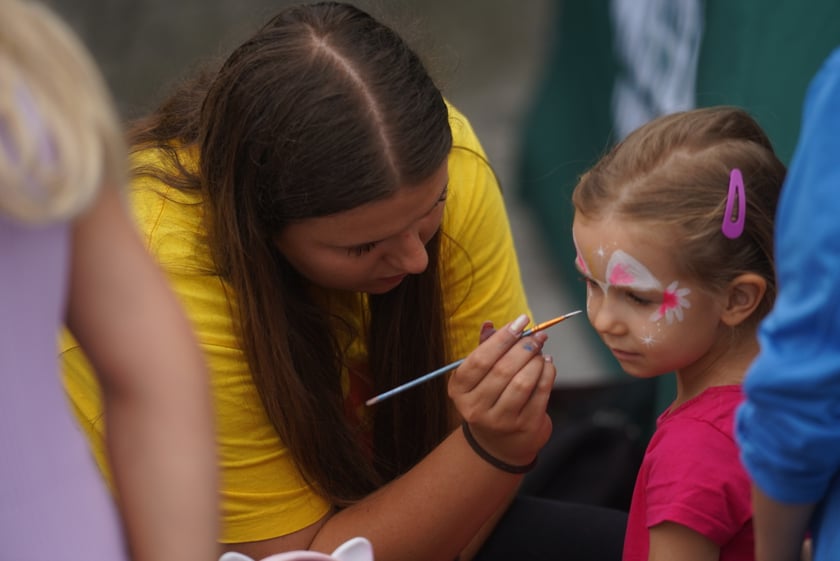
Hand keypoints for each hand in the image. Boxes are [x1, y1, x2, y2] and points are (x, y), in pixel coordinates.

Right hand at [448, 314, 555, 465]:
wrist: (499, 444)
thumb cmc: (489, 399)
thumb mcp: (479, 378)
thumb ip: (485, 350)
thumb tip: (489, 325)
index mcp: (460, 390)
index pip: (480, 359)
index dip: (503, 338)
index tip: (521, 321)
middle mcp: (476, 408)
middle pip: (503, 369)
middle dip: (524, 347)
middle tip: (538, 335)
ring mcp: (501, 421)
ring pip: (523, 382)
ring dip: (536, 361)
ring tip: (541, 351)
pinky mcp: (525, 426)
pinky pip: (540, 393)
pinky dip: (547, 374)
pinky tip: (547, 364)